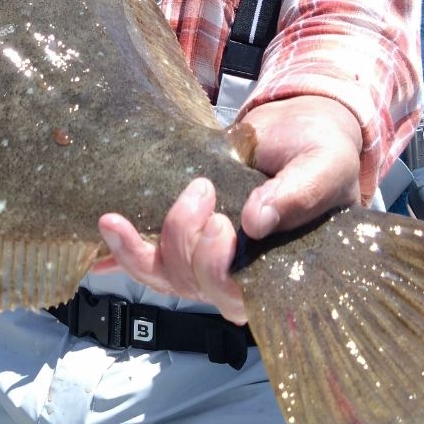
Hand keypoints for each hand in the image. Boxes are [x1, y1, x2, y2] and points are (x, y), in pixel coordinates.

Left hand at [95, 96, 362, 321]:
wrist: (298, 126)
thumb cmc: (320, 151)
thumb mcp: (324, 164)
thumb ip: (299, 192)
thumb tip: (255, 221)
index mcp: (282, 272)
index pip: (243, 298)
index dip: (219, 273)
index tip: (220, 227)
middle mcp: (241, 275)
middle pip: (197, 286)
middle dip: (184, 241)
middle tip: (201, 188)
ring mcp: (208, 259)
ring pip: (165, 276)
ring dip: (136, 250)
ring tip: (118, 218)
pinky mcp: (183, 239)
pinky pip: (147, 257)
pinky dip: (119, 250)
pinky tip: (100, 235)